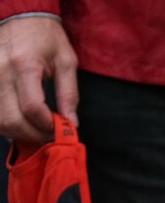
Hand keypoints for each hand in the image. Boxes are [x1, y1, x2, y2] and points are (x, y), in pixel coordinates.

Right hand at [0, 15, 76, 143]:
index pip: (32, 108)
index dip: (47, 126)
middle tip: (49, 136)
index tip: (60, 130)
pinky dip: (4, 123)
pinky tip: (19, 121)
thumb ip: (69, 94)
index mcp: (24, 65)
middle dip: (33, 135)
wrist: (20, 16)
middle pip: (11, 119)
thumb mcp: (66, 61)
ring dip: (17, 132)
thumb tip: (71, 123)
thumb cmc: (46, 37)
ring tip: (35, 130)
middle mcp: (1, 71)